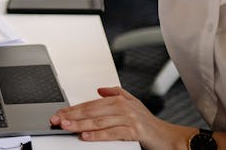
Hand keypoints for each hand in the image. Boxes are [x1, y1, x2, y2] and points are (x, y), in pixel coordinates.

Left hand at [50, 86, 192, 148]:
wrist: (168, 137)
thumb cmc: (149, 123)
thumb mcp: (132, 103)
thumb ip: (116, 94)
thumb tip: (99, 89)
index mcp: (118, 100)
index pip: (89, 104)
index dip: (72, 109)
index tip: (59, 114)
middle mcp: (122, 106)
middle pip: (91, 111)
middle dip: (71, 116)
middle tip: (57, 120)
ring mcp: (128, 118)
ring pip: (98, 121)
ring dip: (80, 124)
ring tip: (66, 126)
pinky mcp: (134, 131)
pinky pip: (112, 133)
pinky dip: (97, 135)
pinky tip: (86, 136)